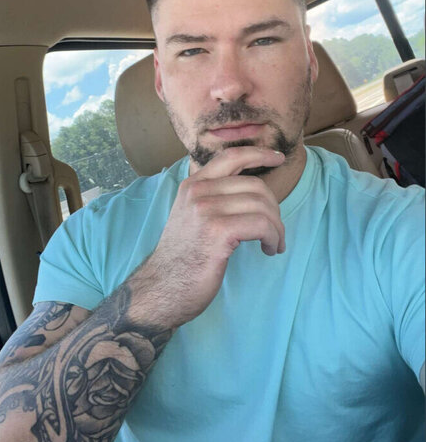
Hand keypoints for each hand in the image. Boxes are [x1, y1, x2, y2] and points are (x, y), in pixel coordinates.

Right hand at [130, 146, 284, 327]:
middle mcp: (198, 191)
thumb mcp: (192, 216)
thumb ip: (214, 197)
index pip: (232, 156)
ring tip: (273, 244)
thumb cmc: (183, 257)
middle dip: (274, 209)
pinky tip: (269, 249)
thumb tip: (252, 191)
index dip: (259, 153)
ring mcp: (206, 210)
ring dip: (277, 228)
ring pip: (262, 205)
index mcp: (193, 185)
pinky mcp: (218, 231)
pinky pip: (262, 225)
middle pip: (255, 185)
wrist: (163, 287)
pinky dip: (273, 237)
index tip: (277, 158)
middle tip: (275, 232)